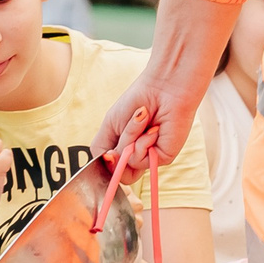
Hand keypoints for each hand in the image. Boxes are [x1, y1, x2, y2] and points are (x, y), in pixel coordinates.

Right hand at [92, 63, 207, 168]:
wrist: (162, 89)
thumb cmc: (136, 101)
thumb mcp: (110, 125)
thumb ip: (102, 150)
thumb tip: (104, 164)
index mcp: (122, 148)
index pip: (109, 170)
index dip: (105, 166)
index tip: (107, 154)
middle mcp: (136, 155)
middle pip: (118, 173)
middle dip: (115, 155)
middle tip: (120, 141)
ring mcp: (149, 157)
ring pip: (127, 163)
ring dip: (130, 139)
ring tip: (140, 120)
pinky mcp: (162, 157)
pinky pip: (141, 160)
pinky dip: (142, 143)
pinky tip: (153, 128)